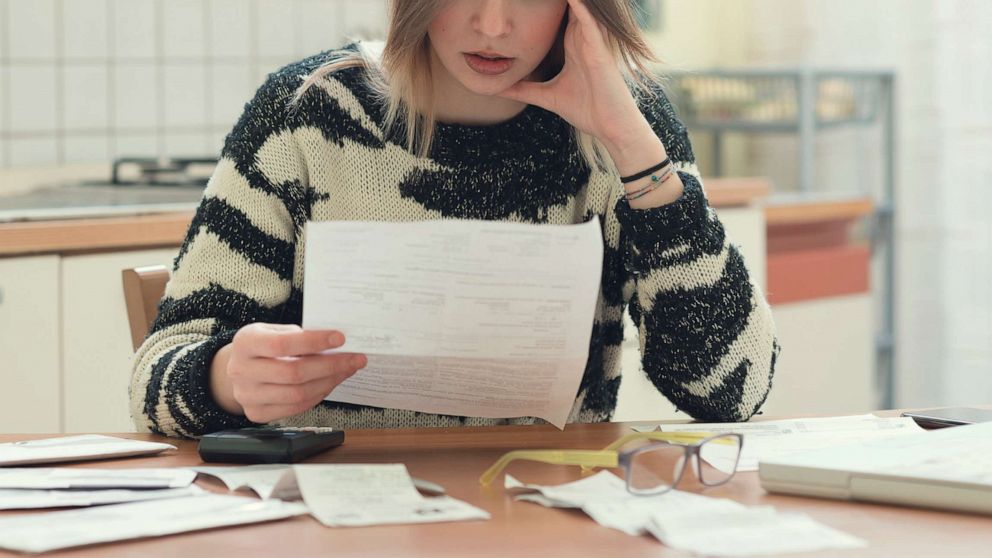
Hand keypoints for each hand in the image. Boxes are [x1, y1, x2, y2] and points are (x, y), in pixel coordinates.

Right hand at [210, 323, 366, 422]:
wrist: (239, 369)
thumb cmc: (264, 346)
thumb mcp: (273, 331)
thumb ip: (298, 335)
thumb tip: (336, 343)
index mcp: (245, 343)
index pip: (282, 344)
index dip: (314, 341)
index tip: (341, 338)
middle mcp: (241, 371)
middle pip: (293, 372)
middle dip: (331, 365)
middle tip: (355, 359)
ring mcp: (248, 396)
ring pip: (298, 394)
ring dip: (329, 382)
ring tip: (347, 370)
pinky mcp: (257, 413)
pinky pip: (296, 408)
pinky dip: (318, 395)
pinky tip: (331, 382)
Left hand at [497, 0, 651, 147]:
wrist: (612, 127)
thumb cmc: (588, 110)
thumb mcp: (547, 97)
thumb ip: (524, 90)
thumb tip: (497, 90)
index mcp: (572, 46)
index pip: (556, 18)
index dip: (543, 4)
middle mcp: (583, 40)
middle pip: (568, 8)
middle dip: (551, 0)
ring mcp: (593, 44)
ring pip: (580, 10)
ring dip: (569, 0)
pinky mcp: (600, 52)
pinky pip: (590, 25)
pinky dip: (581, 10)